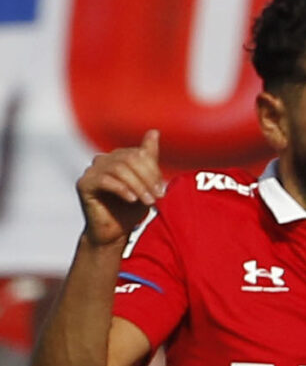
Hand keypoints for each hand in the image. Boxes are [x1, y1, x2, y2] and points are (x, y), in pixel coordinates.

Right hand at [77, 129, 163, 245]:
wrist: (113, 233)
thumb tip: (154, 131)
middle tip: (157, 196)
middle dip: (147, 178)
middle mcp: (103, 160)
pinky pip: (104, 180)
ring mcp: (91, 171)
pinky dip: (122, 189)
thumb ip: (149, 159)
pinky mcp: (83, 184)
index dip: (153, 171)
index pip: (139, 154)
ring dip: (137, 185)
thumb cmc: (131, 209)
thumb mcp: (146, 184)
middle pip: (129, 158)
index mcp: (119, 157)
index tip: (162, 190)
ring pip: (118, 168)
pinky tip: (132, 200)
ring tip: (148, 201)